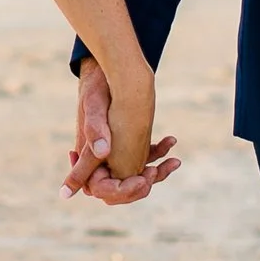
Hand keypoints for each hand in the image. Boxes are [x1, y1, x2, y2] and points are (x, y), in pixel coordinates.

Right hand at [66, 56, 180, 203]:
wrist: (106, 69)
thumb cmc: (97, 85)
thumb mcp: (94, 104)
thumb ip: (94, 128)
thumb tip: (103, 152)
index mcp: (86, 156)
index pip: (100, 189)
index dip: (122, 191)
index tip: (143, 181)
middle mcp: (99, 159)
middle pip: (119, 189)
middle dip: (141, 185)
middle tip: (156, 172)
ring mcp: (115, 153)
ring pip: (135, 176)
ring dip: (156, 172)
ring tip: (174, 161)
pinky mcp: (128, 143)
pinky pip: (143, 158)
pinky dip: (158, 154)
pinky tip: (171, 140)